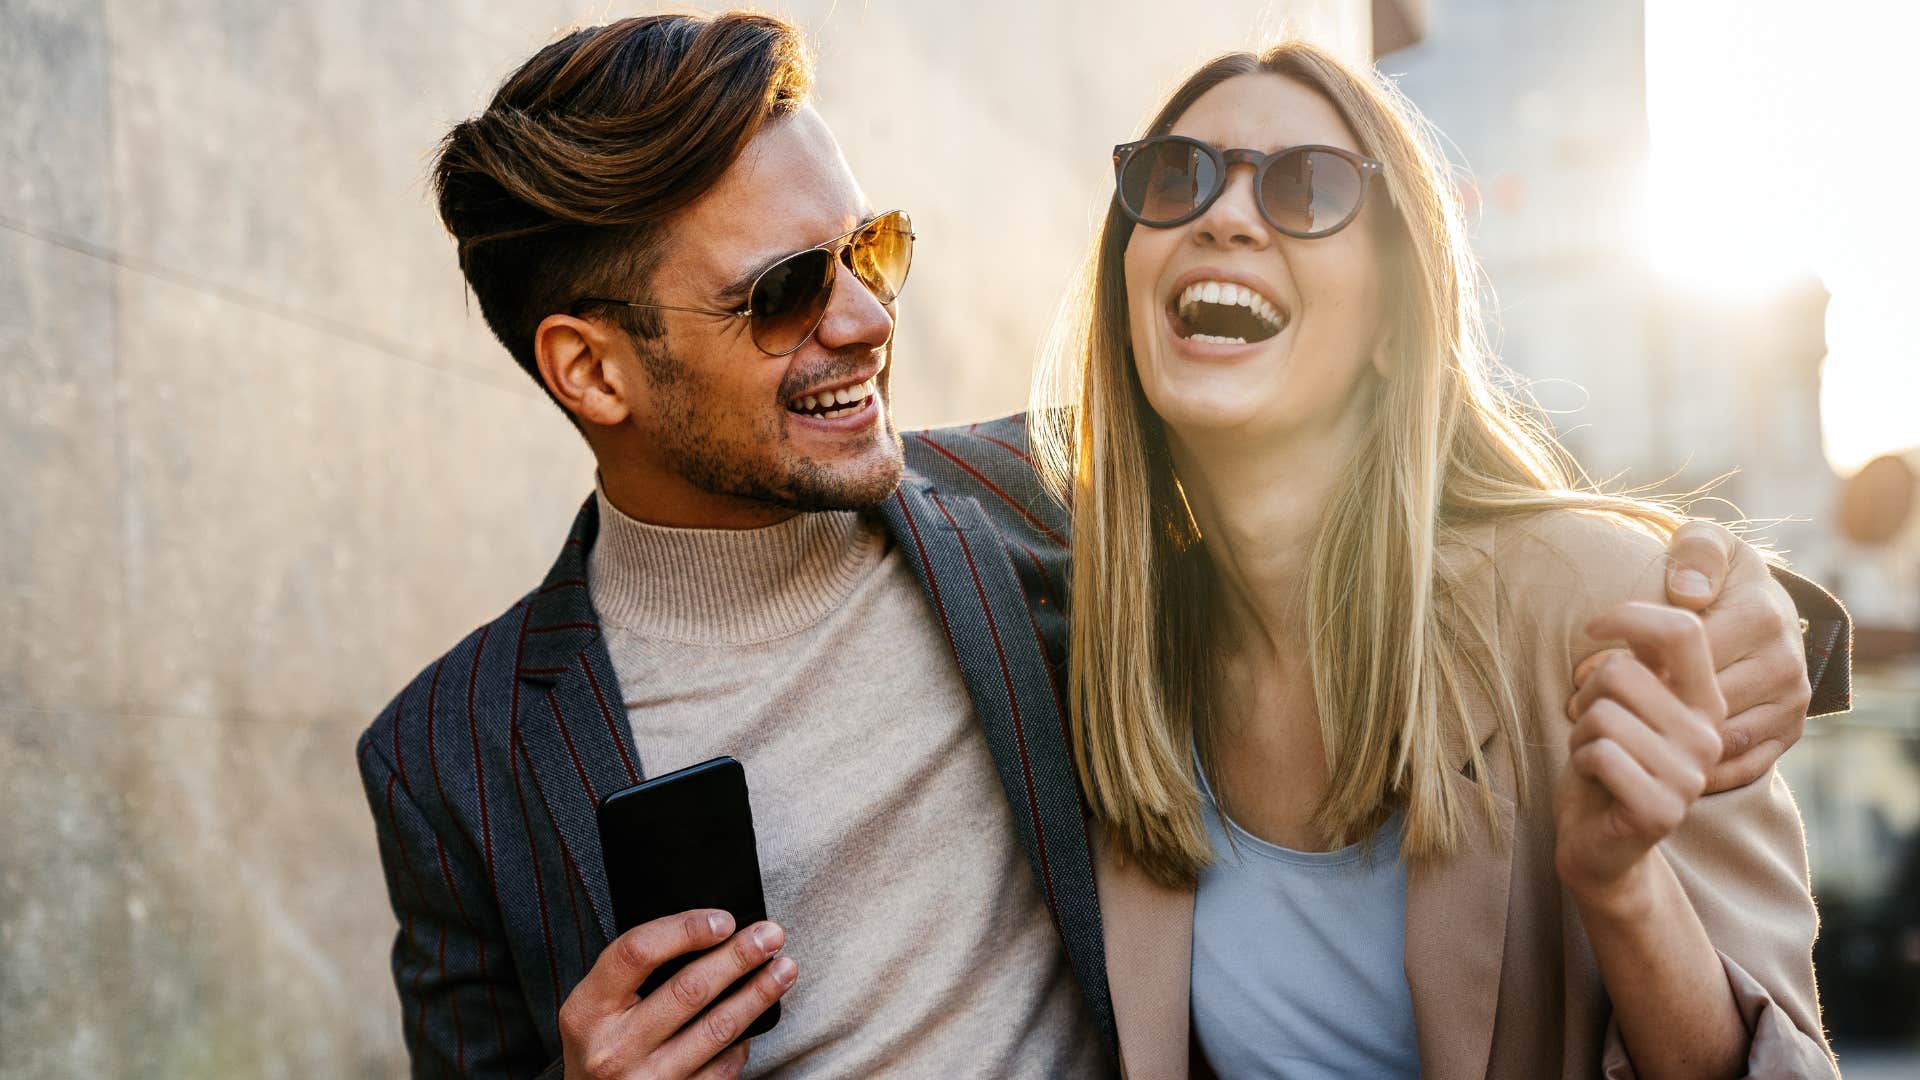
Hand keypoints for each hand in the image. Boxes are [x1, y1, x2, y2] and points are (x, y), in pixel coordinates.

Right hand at [558, 909, 795, 1079]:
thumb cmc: (599, 1044)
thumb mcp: (595, 1006)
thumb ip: (635, 973)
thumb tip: (706, 933)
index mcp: (587, 1011)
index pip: (637, 953)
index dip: (685, 929)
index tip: (724, 920)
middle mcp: (614, 1049)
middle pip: (688, 989)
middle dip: (738, 957)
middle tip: (770, 935)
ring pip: (716, 1029)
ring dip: (757, 995)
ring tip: (783, 969)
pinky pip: (722, 1068)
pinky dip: (743, 1041)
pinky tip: (757, 1019)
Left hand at [1556, 602, 1727, 905]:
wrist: (1599, 840)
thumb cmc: (1606, 755)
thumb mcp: (1623, 694)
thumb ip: (1641, 649)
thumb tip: (1672, 591)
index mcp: (1705, 697)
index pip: (1682, 630)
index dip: (1628, 616)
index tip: (1591, 629)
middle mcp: (1709, 732)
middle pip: (1622, 671)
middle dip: (1587, 694)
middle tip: (1594, 725)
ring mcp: (1691, 773)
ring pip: (1604, 713)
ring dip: (1581, 733)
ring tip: (1597, 754)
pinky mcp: (1663, 808)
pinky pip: (1600, 754)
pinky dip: (1580, 762)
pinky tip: (1596, 781)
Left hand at [1572, 519, 1809, 791]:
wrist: (1767, 613)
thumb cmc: (1719, 576)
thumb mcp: (1708, 544)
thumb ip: (1696, 553)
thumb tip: (1687, 594)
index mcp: (1762, 616)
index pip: (1686, 647)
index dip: (1631, 652)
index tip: (1590, 650)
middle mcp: (1785, 665)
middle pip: (1698, 699)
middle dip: (1638, 700)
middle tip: (1585, 696)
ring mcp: (1790, 705)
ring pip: (1715, 740)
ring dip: (1660, 739)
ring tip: (1611, 723)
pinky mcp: (1788, 736)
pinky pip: (1739, 769)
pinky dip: (1695, 769)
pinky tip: (1650, 752)